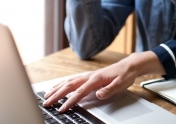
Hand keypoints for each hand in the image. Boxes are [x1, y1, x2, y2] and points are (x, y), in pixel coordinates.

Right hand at [42, 51, 164, 111]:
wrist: (129, 65)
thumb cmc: (125, 75)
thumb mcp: (120, 84)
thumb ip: (108, 90)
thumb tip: (98, 94)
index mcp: (95, 79)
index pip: (79, 92)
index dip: (69, 101)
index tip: (61, 109)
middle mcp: (89, 76)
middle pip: (69, 86)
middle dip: (56, 95)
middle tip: (46, 103)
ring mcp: (88, 75)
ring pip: (68, 82)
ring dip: (56, 88)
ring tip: (46, 95)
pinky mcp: (88, 76)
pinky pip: (72, 79)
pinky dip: (62, 83)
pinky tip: (57, 86)